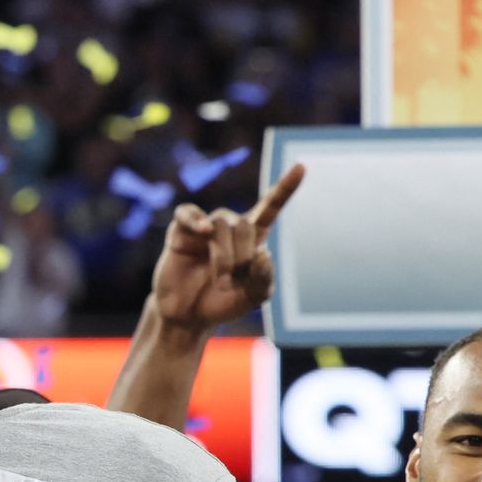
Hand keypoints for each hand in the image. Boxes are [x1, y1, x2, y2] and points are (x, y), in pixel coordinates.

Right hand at [147, 163, 302, 332]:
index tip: (302, 166)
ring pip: (221, 226)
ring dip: (224, 257)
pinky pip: (189, 214)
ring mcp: (204, 227)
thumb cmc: (221, 302)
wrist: (188, 316)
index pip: (270, 206)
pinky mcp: (180, 231)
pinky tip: (203, 231)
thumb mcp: (252, 297)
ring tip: (221, 281)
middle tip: (232, 283)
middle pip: (244, 225)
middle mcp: (229, 227)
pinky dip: (196, 220)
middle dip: (242, 257)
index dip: (285, 187)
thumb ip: (264, 279)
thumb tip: (263, 252)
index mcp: (252, 238)